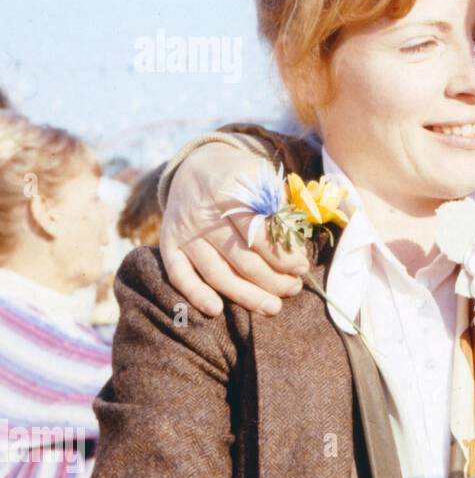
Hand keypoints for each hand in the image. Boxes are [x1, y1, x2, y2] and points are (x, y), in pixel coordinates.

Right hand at [159, 145, 306, 316]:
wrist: (197, 168)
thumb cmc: (241, 179)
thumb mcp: (264, 179)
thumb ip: (280, 209)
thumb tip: (296, 250)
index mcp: (231, 190)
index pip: (261, 234)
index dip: (284, 256)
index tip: (302, 267)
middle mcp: (203, 212)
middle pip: (242, 259)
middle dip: (273, 280)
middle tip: (293, 288)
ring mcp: (184, 230)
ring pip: (216, 273)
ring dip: (247, 295)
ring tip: (272, 307)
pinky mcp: (168, 243)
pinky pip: (180, 275)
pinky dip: (196, 294)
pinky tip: (216, 310)